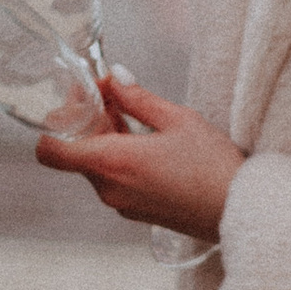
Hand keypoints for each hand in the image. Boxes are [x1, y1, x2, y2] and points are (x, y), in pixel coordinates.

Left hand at [35, 75, 241, 238]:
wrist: (241, 211)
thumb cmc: (213, 167)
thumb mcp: (177, 119)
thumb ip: (137, 98)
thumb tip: (114, 78)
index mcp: (111, 162)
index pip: (49, 150)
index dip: (56, 122)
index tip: (81, 100)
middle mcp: (108, 188)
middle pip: (75, 152)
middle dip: (88, 122)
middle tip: (113, 95)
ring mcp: (121, 204)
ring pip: (95, 166)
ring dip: (105, 140)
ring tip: (135, 116)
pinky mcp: (136, 212)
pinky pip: (113, 181)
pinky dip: (119, 160)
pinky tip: (147, 144)